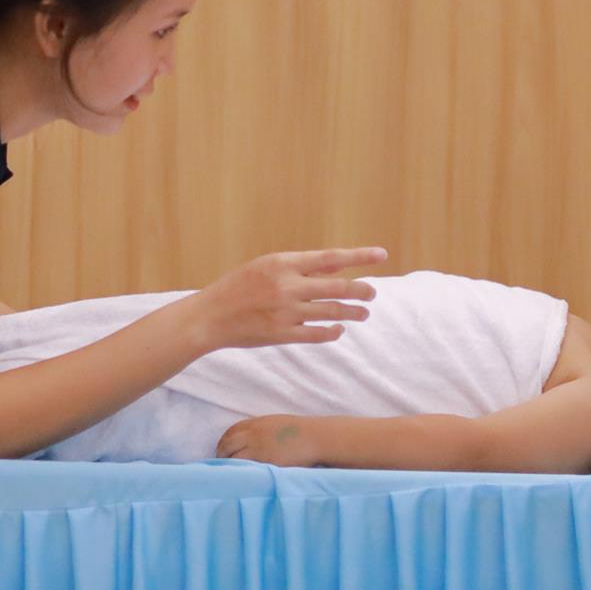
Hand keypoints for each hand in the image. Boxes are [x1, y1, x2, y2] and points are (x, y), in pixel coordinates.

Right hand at [186, 247, 386, 352]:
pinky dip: (333, 332)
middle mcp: (286, 285)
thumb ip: (301, 266)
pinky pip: (317, 334)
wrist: (208, 317)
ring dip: (352, 312)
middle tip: (372, 292)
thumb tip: (337, 265)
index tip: (381, 255)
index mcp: (282, 263)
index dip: (359, 256)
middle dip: (361, 289)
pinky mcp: (281, 334)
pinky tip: (340, 329)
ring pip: (331, 311)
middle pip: (338, 286)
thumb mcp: (266, 266)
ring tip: (364, 313)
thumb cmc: (237, 287)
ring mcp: (285, 311)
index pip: (330, 257)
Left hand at [217, 415, 323, 466]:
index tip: (222, 451)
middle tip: (221, 465)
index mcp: (256, 424)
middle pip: (227, 445)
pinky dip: (242, 474)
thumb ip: (259, 430)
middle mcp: (253, 436)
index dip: (223, 442)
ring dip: (229, 467)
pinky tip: (243, 479)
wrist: (315, 438)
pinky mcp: (266, 465)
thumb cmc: (299, 431)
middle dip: (221, 455)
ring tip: (230, 475)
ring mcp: (259, 451)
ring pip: (234, 460)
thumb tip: (246, 441)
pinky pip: (248, 470)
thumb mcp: (275, 424)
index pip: (230, 432)